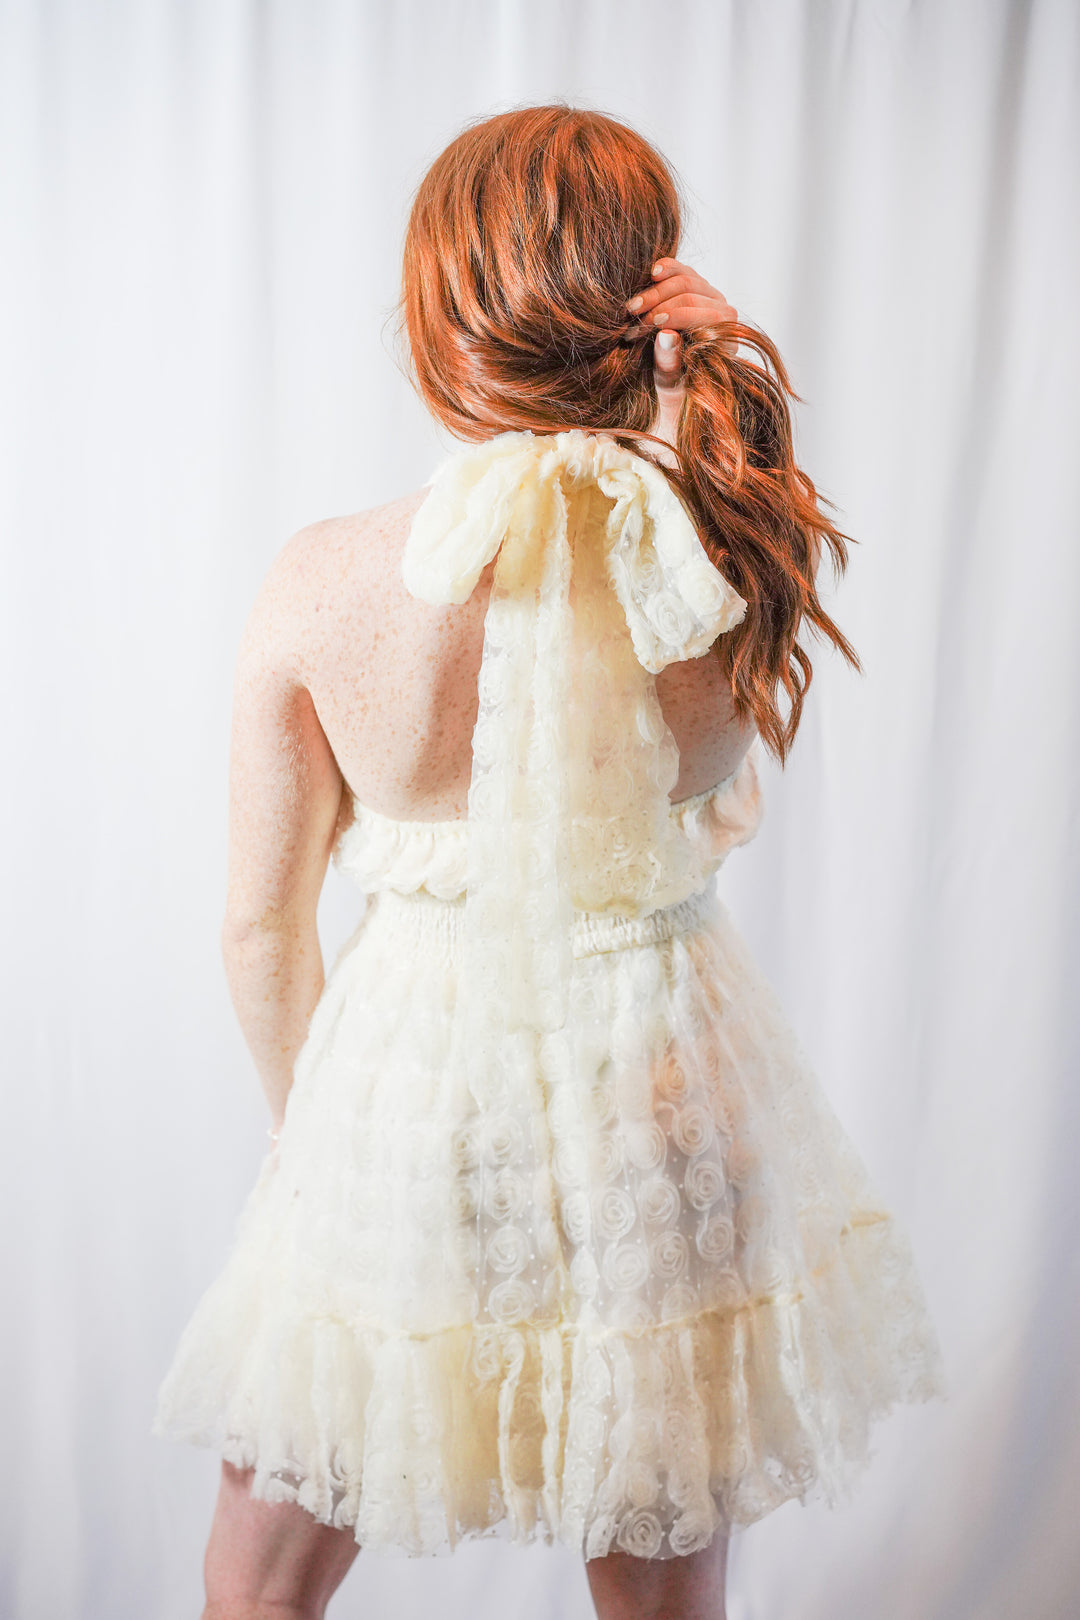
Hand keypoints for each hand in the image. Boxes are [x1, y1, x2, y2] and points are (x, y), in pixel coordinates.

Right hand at [624, 257, 739, 441]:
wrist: (673, 382)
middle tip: (631, 316)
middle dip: (659, 304)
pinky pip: (682, 269)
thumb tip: (665, 335)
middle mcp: (724, 314)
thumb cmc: (674, 389)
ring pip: (686, 279)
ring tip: (631, 307)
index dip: (677, 317)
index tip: (647, 323)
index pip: (707, 317)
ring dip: (655, 290)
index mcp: (726, 339)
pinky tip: (652, 273)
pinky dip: (667, 267)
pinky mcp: (696, 285)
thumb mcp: (669, 384)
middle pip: (693, 295)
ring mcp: (711, 297)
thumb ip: (670, 361)